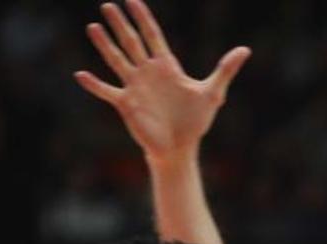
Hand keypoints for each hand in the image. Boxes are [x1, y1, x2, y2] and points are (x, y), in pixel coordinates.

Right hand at [74, 0, 249, 161]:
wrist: (181, 147)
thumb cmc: (195, 121)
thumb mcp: (213, 93)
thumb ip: (225, 69)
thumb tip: (245, 50)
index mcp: (166, 66)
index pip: (152, 35)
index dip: (143, 17)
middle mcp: (147, 72)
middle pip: (131, 42)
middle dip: (121, 24)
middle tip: (108, 5)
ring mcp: (135, 87)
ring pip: (117, 60)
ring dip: (105, 45)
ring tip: (93, 27)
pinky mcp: (126, 104)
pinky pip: (107, 91)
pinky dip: (94, 84)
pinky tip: (80, 75)